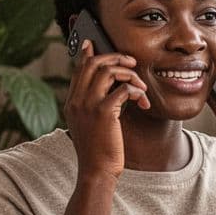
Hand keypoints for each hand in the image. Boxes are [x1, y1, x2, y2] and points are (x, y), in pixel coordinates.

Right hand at [64, 40, 147, 178]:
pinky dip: (136, 90)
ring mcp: (88, 105)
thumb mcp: (91, 126)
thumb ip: (95, 106)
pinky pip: (122, 89)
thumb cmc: (98, 152)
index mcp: (72, 102)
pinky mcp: (103, 113)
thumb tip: (114, 91)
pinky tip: (143, 101)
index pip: (78, 69)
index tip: (93, 42)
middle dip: (115, 58)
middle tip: (132, 63)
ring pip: (108, 71)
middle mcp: (77, 100)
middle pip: (92, 63)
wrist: (96, 172)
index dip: (87, 53)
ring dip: (129, 74)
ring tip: (141, 87)